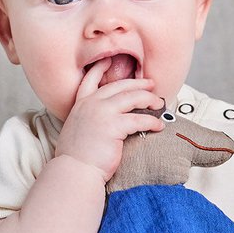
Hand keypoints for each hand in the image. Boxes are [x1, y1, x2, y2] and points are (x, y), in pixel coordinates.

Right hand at [54, 61, 163, 182]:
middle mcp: (90, 105)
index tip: (109, 61)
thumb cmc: (77, 157)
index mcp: (80, 105)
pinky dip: (152, 122)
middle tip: (150, 84)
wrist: (75, 171)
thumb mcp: (77, 130)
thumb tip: (103, 121)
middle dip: (137, 83)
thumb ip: (87, 120)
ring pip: (132, 98)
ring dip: (149, 99)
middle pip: (119, 86)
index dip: (100, 69)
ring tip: (158, 103)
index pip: (89, 80)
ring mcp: (102, 113)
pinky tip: (158, 125)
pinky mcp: (113, 126)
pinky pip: (139, 119)